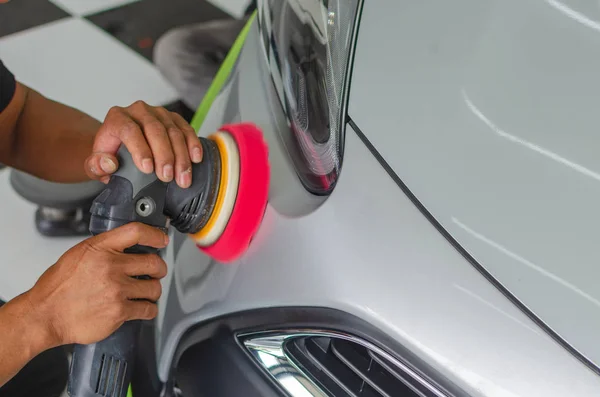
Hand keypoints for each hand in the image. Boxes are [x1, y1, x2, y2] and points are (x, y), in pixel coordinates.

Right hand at [25, 223, 168, 345]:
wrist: (44, 315)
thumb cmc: (58, 287)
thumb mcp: (78, 255)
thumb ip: (103, 248)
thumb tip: (127, 246)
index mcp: (99, 248)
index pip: (136, 232)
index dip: (155, 235)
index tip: (162, 239)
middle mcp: (110, 267)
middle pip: (154, 263)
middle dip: (159, 269)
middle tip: (156, 272)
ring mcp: (116, 290)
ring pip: (154, 288)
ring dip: (153, 291)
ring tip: (145, 292)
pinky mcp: (119, 311)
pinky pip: (148, 309)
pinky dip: (148, 309)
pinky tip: (141, 307)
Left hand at [85, 101, 202, 187]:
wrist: (119, 144)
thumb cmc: (110, 155)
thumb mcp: (96, 164)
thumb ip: (96, 165)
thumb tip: (108, 163)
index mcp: (117, 118)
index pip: (130, 130)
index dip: (140, 149)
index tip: (147, 169)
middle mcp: (138, 111)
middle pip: (155, 129)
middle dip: (165, 155)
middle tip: (168, 177)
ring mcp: (158, 113)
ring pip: (173, 131)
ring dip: (181, 156)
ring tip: (183, 177)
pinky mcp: (173, 118)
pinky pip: (186, 128)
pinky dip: (193, 144)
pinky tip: (195, 158)